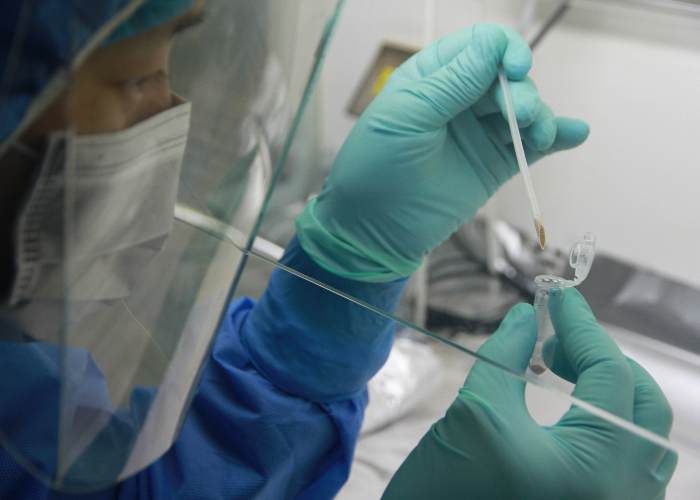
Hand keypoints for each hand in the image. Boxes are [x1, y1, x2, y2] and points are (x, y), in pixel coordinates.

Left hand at [296, 23, 589, 281]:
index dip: (503, 49)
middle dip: (521, 90)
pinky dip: (555, 137)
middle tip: (521, 112)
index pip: (478, 46)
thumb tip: (493, 44)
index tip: (516, 67)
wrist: (374, 232)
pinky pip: (530, 146)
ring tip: (538, 134)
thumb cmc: (375, 170)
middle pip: (507, 77)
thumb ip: (452, 82)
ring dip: (539, 115)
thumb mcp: (407, 118)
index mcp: (432, 79)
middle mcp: (459, 101)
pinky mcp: (493, 165)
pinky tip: (575, 133)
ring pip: (523, 110)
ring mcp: (478, 133)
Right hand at [382, 288, 676, 499]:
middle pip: (644, 405)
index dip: (584, 327)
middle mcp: (624, 496)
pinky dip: (607, 421)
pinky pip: (629, 459)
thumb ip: (506, 355)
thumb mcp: (475, 413)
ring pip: (643, 433)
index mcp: (598, 471)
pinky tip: (572, 408)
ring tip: (561, 368)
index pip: (612, 377)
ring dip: (608, 389)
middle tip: (557, 339)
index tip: (561, 297)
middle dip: (603, 359)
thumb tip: (528, 316)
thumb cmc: (445, 494)